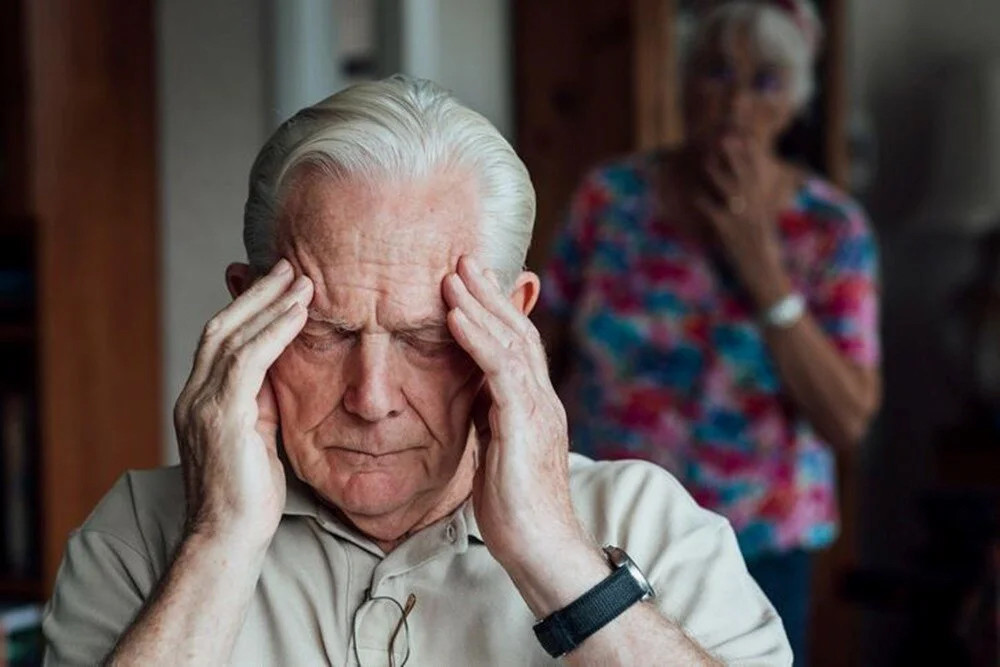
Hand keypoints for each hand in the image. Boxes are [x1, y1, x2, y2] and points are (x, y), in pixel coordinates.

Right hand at [173, 258, 311, 547]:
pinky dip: (273, 331)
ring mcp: (202, 404)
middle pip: (222, 326)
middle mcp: (194, 395)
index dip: (246, 307)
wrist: (228, 538)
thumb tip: (281, 372)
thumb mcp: (258, 437)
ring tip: (300, 280)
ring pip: (231, 335)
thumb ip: (262, 402)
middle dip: (256, 293)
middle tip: (289, 266)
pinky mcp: (220, 416)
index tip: (275, 283)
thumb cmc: (249, 496)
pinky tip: (297, 313)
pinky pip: (247, 360)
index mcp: (202, 400)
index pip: (221, 340)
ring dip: (269, 303)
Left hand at [442, 256, 586, 570]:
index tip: (470, 283)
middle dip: (489, 294)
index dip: (496, 312)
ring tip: (453, 274)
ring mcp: (538, 410)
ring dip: (480, 305)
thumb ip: (492, 419)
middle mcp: (542, 400)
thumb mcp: (497, 454)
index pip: (518, 347)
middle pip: (518, 332)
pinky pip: (499, 371)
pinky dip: (477, 338)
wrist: (542, 551)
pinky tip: (456, 316)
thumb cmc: (517, 511)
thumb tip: (474, 396)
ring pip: (511, 342)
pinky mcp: (524, 426)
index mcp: (535, 407)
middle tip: (463, 259)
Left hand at [694, 138, 792, 308]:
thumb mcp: (764, 226)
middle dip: (735, 157)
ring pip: (729, 191)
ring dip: (717, 174)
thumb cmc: (763, 252)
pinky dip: (704, 203)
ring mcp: (741, 220)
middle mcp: (754, 209)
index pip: (757, 175)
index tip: (745, 138)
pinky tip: (695, 194)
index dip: (750, 156)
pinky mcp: (728, 233)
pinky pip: (714, 214)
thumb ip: (758, 209)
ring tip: (707, 159)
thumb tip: (752, 196)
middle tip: (726, 137)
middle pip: (744, 177)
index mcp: (762, 206)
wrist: (764, 275)